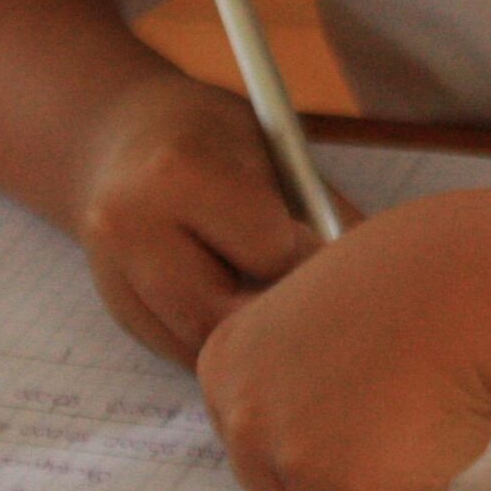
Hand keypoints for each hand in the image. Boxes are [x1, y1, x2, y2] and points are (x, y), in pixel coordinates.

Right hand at [70, 75, 334, 364]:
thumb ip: (318, 208)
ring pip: (208, 346)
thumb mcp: (272, 146)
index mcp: (177, 173)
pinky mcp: (118, 313)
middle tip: (333, 304)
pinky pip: (188, 353)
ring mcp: (111, 275)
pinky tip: (246, 304)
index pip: (271, 249)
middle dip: (288, 315)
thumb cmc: (215, 138)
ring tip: (292, 304)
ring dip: (259, 339)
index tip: (348, 258)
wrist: (119, 139)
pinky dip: (228, 342)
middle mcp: (129, 228)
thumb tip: (379, 275)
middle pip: (231, 313)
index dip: (319, 258)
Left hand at [197, 195, 490, 490]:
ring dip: (385, 483)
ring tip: (421, 412)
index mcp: (225, 366)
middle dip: (337, 471)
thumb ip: (290, 365)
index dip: (311, 427)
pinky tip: (441, 429)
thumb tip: (310, 421)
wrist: (469, 283)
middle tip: (390, 415)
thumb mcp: (315, 306)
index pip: (250, 441)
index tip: (351, 397)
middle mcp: (247, 420)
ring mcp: (301, 460)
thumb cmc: (410, 276)